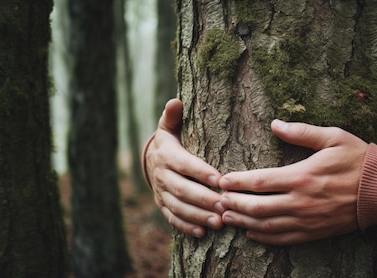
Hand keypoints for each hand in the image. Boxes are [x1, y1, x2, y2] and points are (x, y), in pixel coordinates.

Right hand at [145, 99, 224, 237]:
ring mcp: (161, 193)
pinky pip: (172, 218)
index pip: (184, 164)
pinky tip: (202, 232)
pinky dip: (186, 226)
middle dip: (204, 199)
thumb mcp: (169, 127)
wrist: (150, 160)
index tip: (219, 179)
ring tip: (219, 222)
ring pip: (179, 207)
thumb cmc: (169, 141)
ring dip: (198, 216)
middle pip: (183, 190)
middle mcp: (162, 175)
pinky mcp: (162, 205)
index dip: (200, 172)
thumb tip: (175, 101)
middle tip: (225, 206)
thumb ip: (173, 116)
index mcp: (167, 155)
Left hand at [219, 120, 366, 244]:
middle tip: (218, 200)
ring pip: (266, 226)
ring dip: (243, 222)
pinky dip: (264, 238)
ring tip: (226, 217)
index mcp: (302, 176)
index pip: (259, 181)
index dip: (237, 182)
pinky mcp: (314, 232)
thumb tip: (275, 124)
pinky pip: (284, 239)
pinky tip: (251, 233)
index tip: (222, 181)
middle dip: (234, 204)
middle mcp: (301, 202)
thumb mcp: (333, 137)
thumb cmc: (359, 160)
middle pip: (257, 207)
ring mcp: (307, 220)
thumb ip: (301, 132)